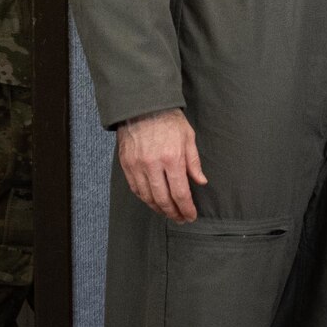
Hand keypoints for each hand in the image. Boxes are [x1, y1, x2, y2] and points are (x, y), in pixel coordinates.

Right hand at [116, 108, 205, 223]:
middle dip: (173, 212)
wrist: (142, 106)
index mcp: (171, 158)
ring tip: (169, 213)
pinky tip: (153, 202)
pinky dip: (145, 198)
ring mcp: (137, 166)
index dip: (186, 208)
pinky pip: (135, 188)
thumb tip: (201, 182)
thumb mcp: (188, 137)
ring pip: (147, 197)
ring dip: (158, 209)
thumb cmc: (169, 120)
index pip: (180, 192)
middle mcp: (152, 165)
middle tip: (181, 219)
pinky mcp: (126, 165)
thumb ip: (194, 162)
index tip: (191, 216)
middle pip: (162, 199)